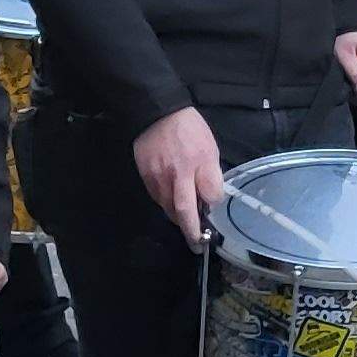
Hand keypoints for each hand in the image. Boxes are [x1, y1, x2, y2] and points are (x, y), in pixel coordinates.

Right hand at [131, 108, 226, 249]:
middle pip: (179, 212)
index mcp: (189, 170)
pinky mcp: (144, 176)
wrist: (157, 112)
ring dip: (178, 219)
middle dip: (189, 231)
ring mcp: (155, 178)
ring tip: (188, 225)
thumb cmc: (189, 129)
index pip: (199, 202)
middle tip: (197, 244)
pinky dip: (166, 205)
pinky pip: (157, 197)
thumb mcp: (209, 149)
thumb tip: (212, 200)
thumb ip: (211, 176)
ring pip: (166, 207)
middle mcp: (170, 178)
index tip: (208, 231)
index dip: (203, 219)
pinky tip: (174, 204)